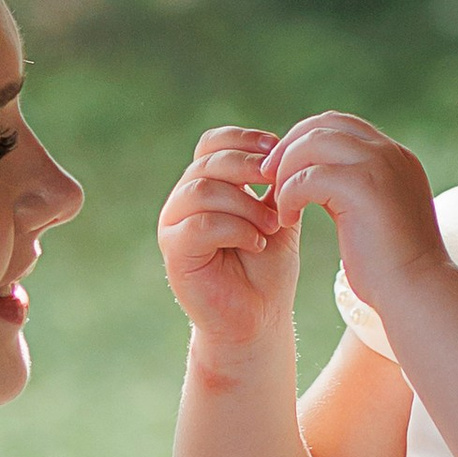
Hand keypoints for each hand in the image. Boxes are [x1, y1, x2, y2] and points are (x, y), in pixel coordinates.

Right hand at [158, 127, 301, 350]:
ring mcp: (174, 225)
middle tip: (280, 189)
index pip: (212, 143)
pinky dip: (236, 229)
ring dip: (246, 205)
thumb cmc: (266, 268)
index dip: (243, 139)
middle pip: (208, 162)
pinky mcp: (175, 251)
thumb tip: (283, 145)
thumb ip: (274, 182)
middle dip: (249, 169)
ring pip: (203, 189)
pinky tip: (257, 243)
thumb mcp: (277, 214)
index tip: (277, 149)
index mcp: (206, 184)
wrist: (259, 317)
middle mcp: (184, 201)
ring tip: (272, 226)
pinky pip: (200, 224)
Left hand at [262, 114, 445, 328]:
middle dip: (289, 146)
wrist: (416, 291)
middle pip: (324, 124)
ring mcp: (379, 165)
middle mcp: (390, 153)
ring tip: (278, 201)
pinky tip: (288, 220)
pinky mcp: (362, 186)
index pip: (340, 125)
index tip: (283, 168)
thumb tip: (316, 177)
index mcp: (395, 157)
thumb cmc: (391, 265)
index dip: (305, 139)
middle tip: (266, 176)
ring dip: (286, 170)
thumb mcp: (372, 214)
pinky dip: (289, 195)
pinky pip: (308, 176)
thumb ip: (351, 187)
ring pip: (312, 143)